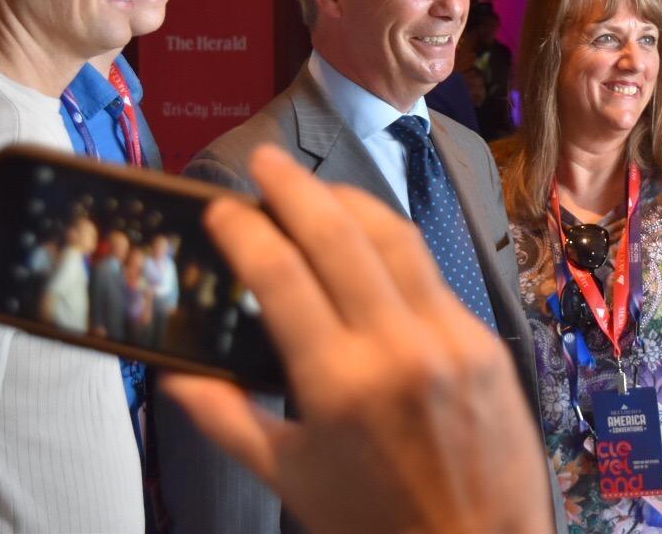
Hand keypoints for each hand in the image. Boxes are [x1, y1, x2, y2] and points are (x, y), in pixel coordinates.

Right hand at [163, 145, 550, 533]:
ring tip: (315, 189)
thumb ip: (227, 420)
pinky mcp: (485, 339)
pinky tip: (370, 240)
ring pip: (395, 238)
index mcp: (338, 383)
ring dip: (350, 202)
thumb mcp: (289, 479)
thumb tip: (176, 376)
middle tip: (265, 164)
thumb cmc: (376, 523)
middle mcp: (396, 346)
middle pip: (338, 234)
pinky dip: (394, 247)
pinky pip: (432, 275)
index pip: (280, 274)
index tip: (222, 209)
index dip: (244, 230)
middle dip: (295, 189)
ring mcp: (448, 336)